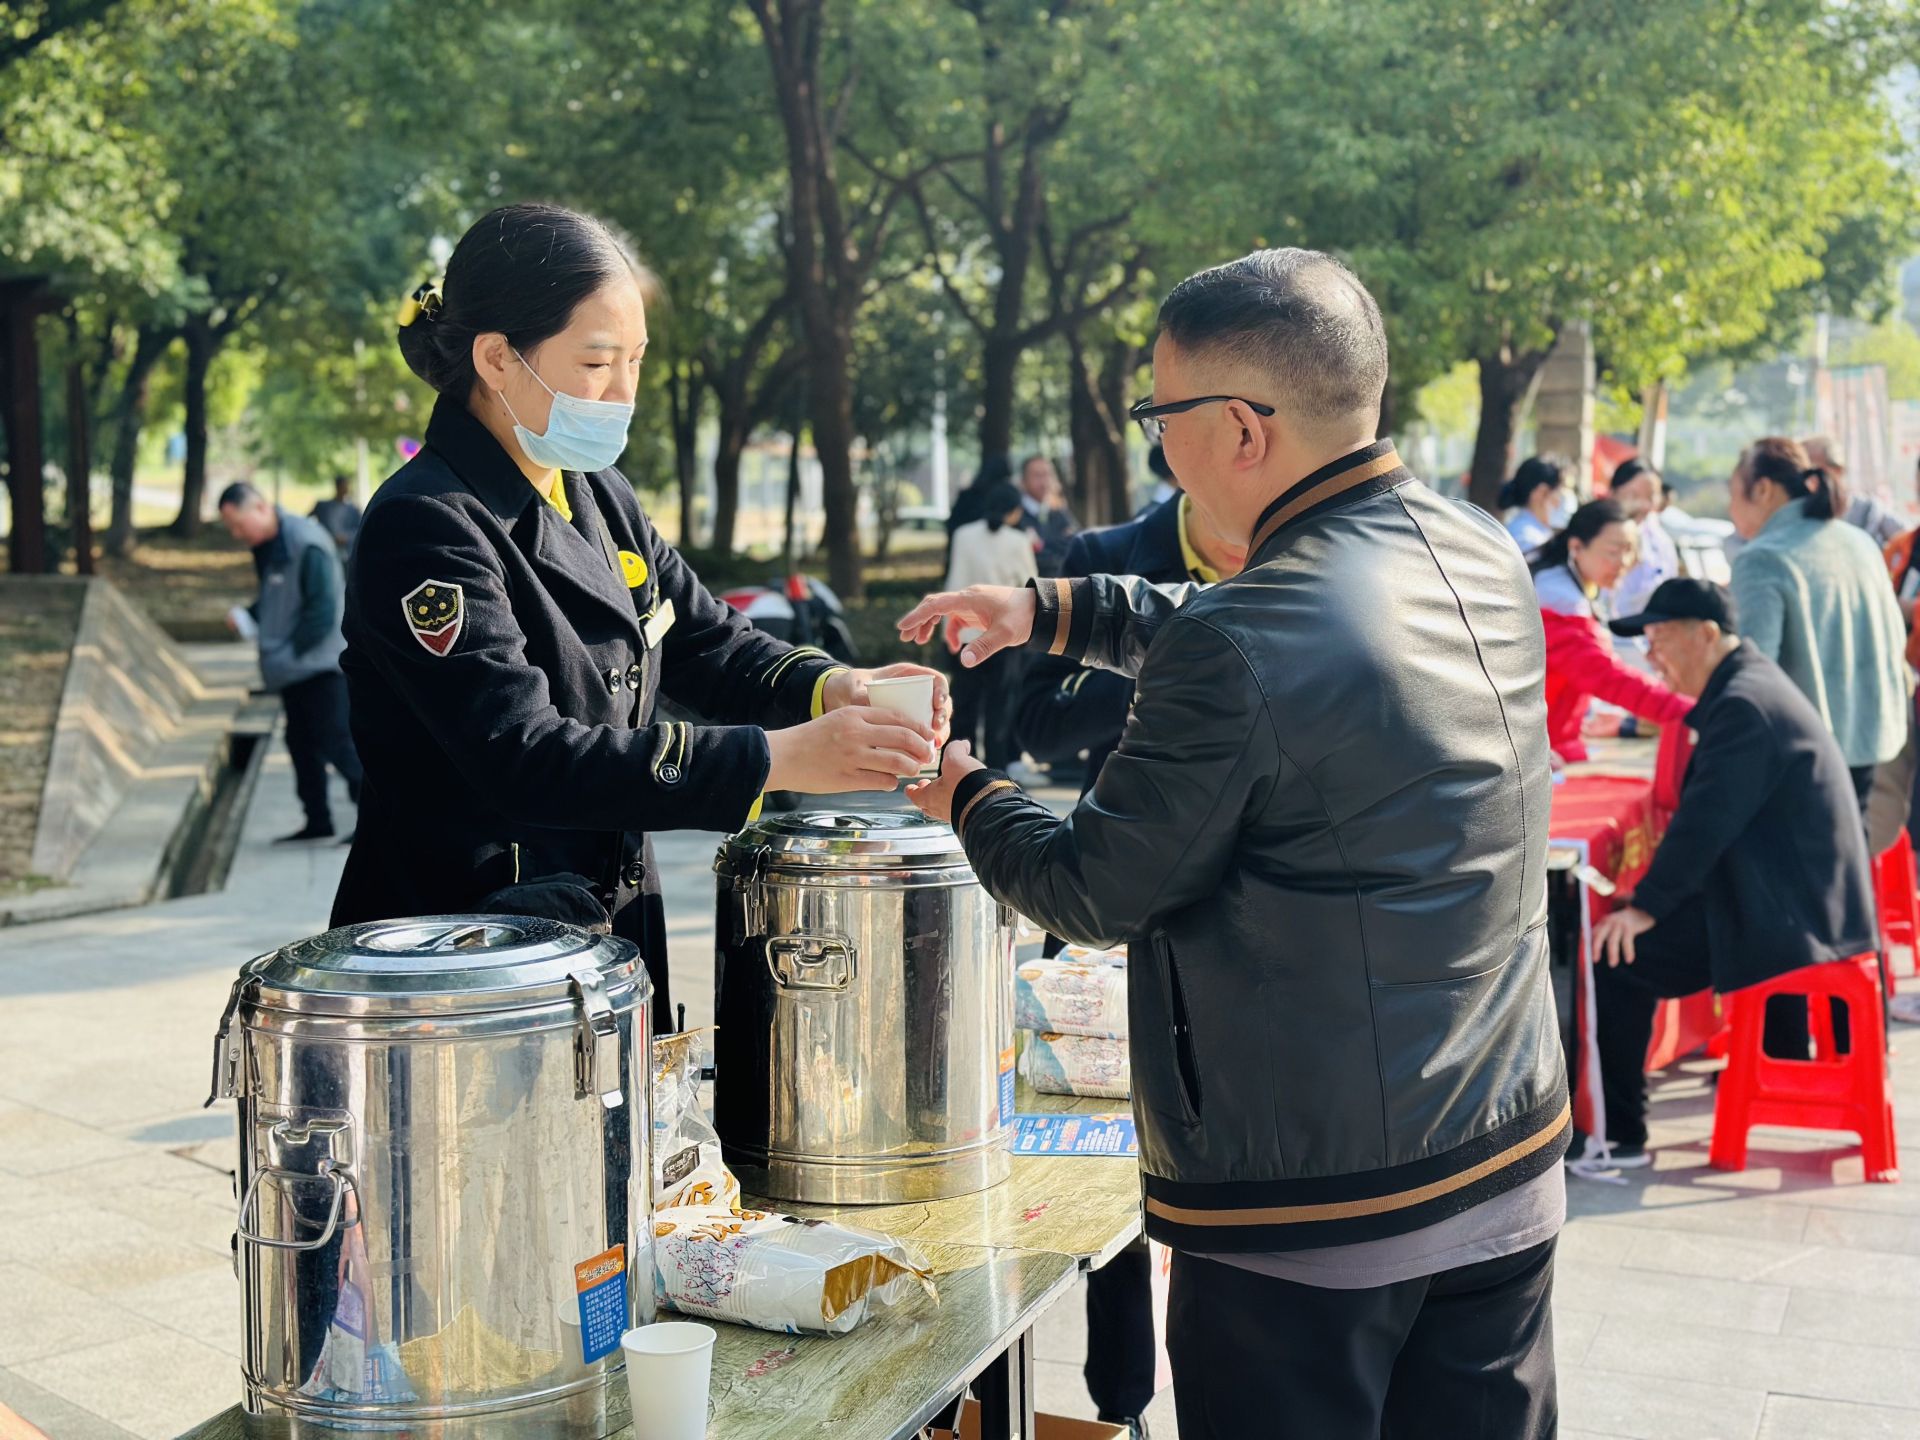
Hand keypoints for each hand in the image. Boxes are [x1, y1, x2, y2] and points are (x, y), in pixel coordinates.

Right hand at [764, 704, 937, 794]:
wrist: (782, 756)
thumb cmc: (812, 738)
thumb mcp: (838, 719)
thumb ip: (865, 722)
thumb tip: (897, 732)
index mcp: (854, 715)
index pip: (898, 717)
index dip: (919, 728)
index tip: (929, 736)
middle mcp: (856, 733)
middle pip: (903, 739)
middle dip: (922, 749)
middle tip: (928, 756)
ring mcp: (852, 757)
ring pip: (897, 762)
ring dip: (911, 767)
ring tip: (913, 770)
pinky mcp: (847, 779)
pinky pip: (882, 781)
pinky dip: (892, 782)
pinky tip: (890, 782)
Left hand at [820, 663, 953, 748]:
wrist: (843, 700)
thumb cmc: (851, 687)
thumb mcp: (855, 688)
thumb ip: (859, 694)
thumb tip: (867, 703)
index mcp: (909, 676)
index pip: (936, 681)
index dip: (942, 692)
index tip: (937, 704)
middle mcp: (918, 692)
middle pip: (942, 704)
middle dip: (943, 717)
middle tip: (935, 729)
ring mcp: (916, 709)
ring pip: (937, 720)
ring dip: (940, 733)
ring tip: (934, 744)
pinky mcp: (911, 726)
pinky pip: (926, 733)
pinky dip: (930, 742)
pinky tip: (928, 752)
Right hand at [897, 585, 1037, 667]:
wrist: (1040, 610)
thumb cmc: (1023, 617)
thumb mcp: (1004, 634)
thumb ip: (983, 647)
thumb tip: (962, 661)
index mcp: (968, 599)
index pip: (935, 605)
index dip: (917, 616)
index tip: (902, 627)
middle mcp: (967, 598)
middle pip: (934, 606)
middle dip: (918, 621)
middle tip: (904, 637)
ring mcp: (972, 604)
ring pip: (943, 612)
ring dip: (930, 625)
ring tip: (919, 641)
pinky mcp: (978, 611)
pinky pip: (957, 619)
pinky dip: (951, 632)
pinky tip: (955, 648)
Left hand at [905, 740, 986, 824]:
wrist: (987, 804)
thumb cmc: (964, 785)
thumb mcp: (955, 758)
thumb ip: (955, 749)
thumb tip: (962, 745)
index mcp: (929, 797)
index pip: (914, 795)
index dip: (912, 790)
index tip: (910, 787)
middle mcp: (940, 810)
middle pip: (928, 805)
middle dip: (928, 795)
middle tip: (930, 786)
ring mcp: (955, 816)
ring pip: (945, 809)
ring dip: (946, 798)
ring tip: (952, 788)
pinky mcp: (970, 817)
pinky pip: (961, 810)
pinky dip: (962, 802)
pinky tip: (969, 794)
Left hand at [1593, 905, 1655, 967]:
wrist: (1644, 908)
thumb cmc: (1628, 920)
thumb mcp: (1614, 922)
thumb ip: (1606, 931)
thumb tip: (1596, 947)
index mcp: (1604, 921)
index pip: (1593, 932)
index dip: (1589, 943)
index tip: (1587, 953)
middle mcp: (1610, 922)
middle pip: (1599, 936)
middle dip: (1596, 948)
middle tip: (1595, 960)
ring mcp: (1619, 924)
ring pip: (1612, 941)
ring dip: (1612, 953)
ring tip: (1612, 964)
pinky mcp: (1630, 927)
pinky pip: (1627, 941)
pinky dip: (1628, 951)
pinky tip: (1629, 960)